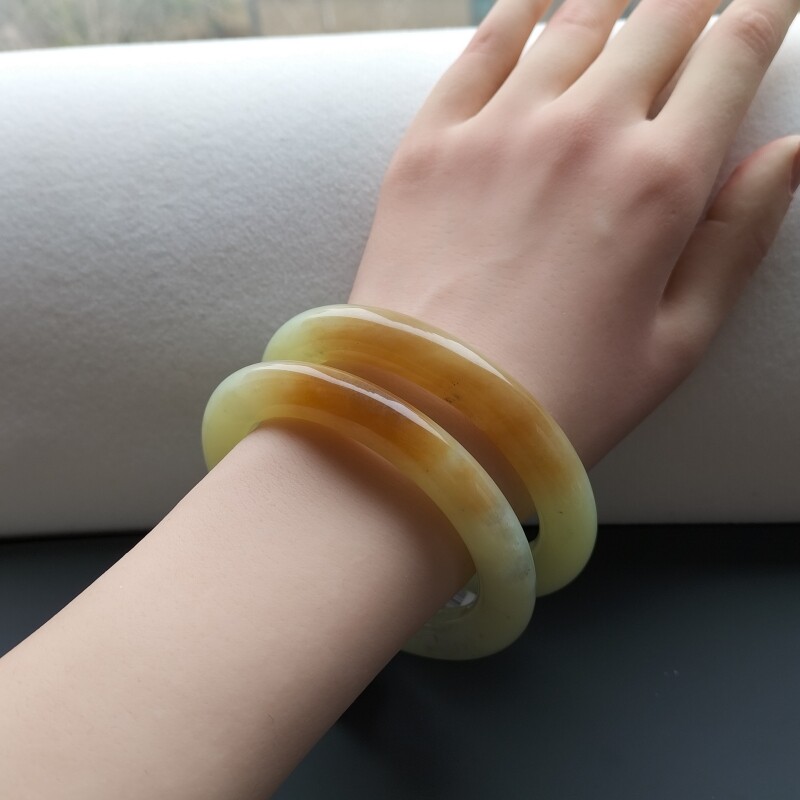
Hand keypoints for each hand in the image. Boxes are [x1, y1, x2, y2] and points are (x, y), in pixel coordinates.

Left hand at [349, 0, 798, 473]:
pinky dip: (516, 11)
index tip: (768, 1)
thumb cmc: (561, 398)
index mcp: (661, 184)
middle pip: (660, 21)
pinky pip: (481, 48)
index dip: (762, 12)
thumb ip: (738, 241)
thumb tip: (788, 154)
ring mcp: (499, 132)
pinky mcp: (429, 146)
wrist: (431, 417)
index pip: (732, 55)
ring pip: (575, 20)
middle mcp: (584, 134)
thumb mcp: (676, 342)